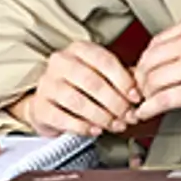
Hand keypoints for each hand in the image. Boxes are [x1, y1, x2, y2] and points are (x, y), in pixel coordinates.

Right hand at [11, 41, 140, 137]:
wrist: (48, 103)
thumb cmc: (79, 88)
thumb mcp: (101, 76)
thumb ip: (122, 80)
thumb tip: (141, 93)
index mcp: (79, 49)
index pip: (105, 61)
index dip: (124, 81)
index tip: (136, 97)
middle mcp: (60, 62)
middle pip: (92, 82)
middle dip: (115, 103)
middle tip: (128, 116)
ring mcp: (47, 83)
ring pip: (78, 101)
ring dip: (102, 117)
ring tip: (114, 125)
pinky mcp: (39, 106)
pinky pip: (63, 118)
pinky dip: (83, 127)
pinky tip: (95, 130)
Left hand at [129, 16, 180, 122]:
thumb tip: (160, 61)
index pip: (153, 44)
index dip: (144, 63)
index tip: (143, 74)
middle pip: (148, 62)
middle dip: (141, 80)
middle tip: (141, 92)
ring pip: (152, 81)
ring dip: (144, 96)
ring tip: (146, 103)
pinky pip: (163, 99)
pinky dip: (150, 108)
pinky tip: (147, 112)